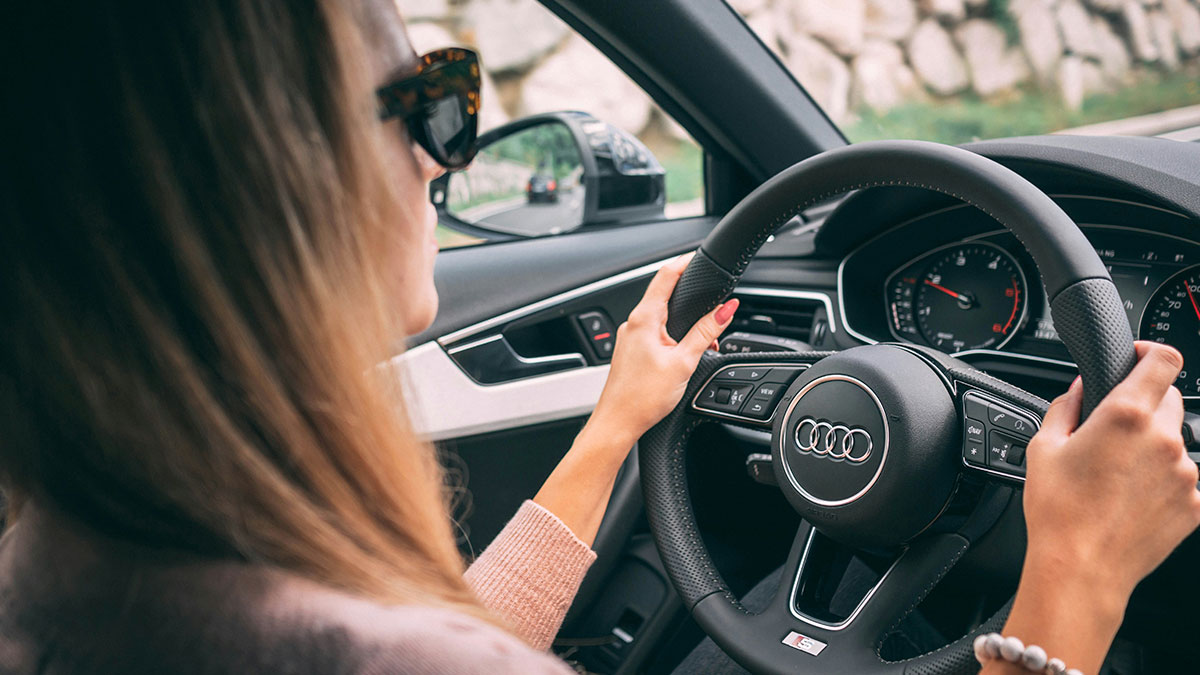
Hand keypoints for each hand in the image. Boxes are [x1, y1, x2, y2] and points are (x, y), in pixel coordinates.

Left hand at [588, 254, 737, 444]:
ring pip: (660, 318)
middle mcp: (633, 324)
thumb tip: (726, 309)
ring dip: (683, 322)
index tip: (699, 257)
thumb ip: (706, 332)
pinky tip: (683, 354)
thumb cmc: (642, 398)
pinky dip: (672, 337)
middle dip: (690, 299)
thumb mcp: (684, 361)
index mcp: (644, 318)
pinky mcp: (631, 352)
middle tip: (712, 302)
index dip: (684, 262)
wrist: (617, 424)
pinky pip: (654, 334)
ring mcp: (629, 338)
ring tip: (703, 341)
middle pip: (664, 295)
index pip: (665, 275)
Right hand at [985, 342, 1199, 674]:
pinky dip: (1161, 479)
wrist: (1081, 569)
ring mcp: (1185, 473)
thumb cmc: (1058, 511)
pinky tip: (1129, 497)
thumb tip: (1082, 388)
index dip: (1151, 351)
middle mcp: (1164, 439)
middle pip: (1169, 398)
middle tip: (1113, 429)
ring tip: (1116, 474)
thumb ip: (1067, 406)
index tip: (1138, 358)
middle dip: (1144, 403)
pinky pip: (1182, 476)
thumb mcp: (1043, 447)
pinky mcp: (1194, 503)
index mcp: (1126, 415)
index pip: (1164, 360)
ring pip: (1174, 440)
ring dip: (1151, 445)